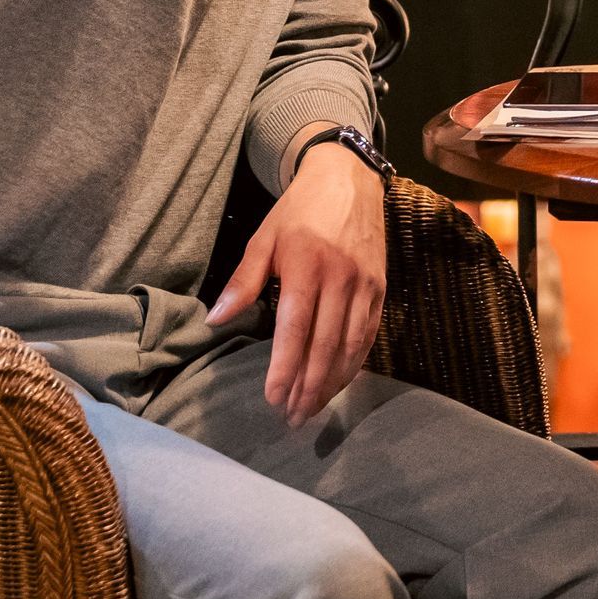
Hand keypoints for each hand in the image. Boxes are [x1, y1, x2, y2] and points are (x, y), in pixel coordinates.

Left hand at [206, 130, 387, 426]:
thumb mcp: (264, 238)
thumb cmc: (299, 211)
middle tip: (291, 418)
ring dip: (332, 383)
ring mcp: (366, 285)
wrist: (349, 180)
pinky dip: (354, 364)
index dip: (285, 367)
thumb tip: (216, 320)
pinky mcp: (380, 289)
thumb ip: (243, 281)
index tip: (273, 398)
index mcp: (307, 265)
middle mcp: (341, 278)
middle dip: (309, 387)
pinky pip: (368, 335)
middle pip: (325, 345)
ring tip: (312, 409)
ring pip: (351, 346)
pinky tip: (339, 382)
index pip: (296, 328)